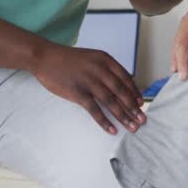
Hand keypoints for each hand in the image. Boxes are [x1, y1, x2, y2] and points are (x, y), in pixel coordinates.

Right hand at [31, 43, 145, 134]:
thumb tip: (121, 85)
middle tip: (142, 120)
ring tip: (132, 127)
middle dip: (133, 107)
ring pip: (111, 102)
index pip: (126, 78)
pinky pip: (94, 110)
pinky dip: (104, 121)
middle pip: (121, 92)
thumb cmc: (69, 59)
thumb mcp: (92, 58)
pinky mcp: (77, 92)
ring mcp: (88, 81)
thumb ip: (106, 69)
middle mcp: (100, 70)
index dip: (134, 92)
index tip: (140, 104)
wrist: (45, 57)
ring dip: (123, 116)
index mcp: (105, 60)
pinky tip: (112, 129)